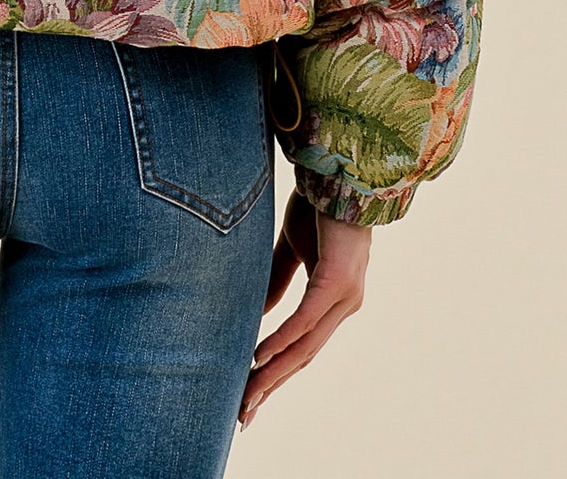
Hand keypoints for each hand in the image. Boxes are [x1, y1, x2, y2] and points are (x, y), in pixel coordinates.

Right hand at [238, 187, 371, 429]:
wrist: (339, 175)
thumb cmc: (319, 209)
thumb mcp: (293, 248)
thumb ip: (279, 280)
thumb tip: (260, 313)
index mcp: (334, 301)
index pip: (303, 348)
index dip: (277, 373)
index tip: (251, 398)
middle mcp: (344, 306)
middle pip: (303, 357)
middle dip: (272, 386)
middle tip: (244, 414)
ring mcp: (344, 298)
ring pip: (305, 347)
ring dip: (274, 372)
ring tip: (248, 394)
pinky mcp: (336, 283)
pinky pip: (305, 320)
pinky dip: (282, 340)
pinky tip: (259, 357)